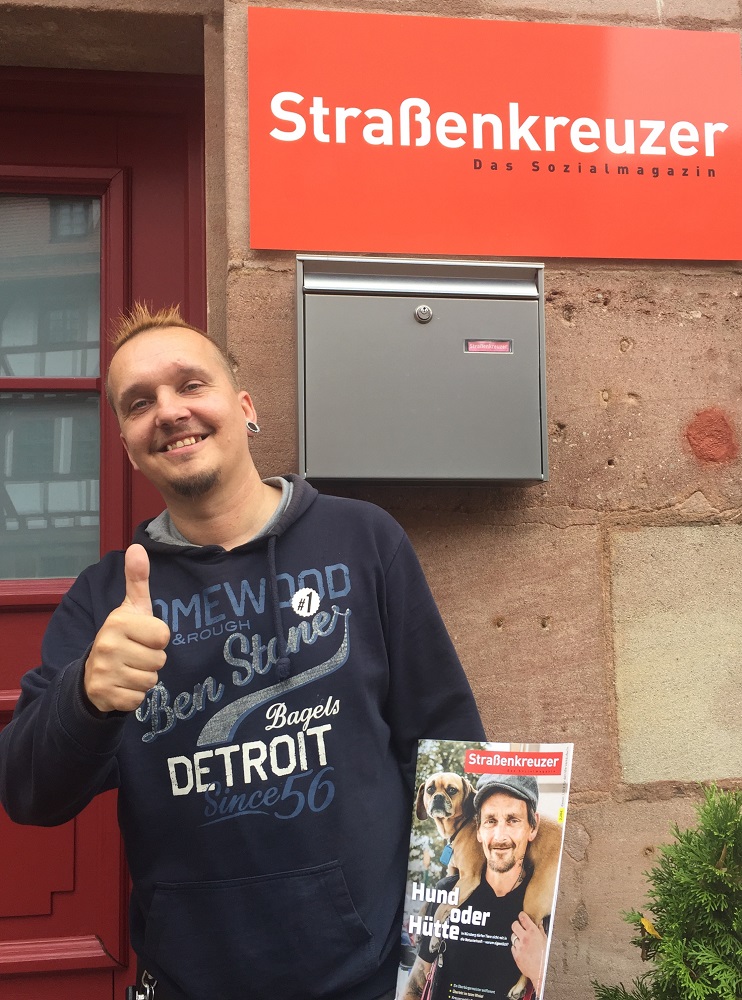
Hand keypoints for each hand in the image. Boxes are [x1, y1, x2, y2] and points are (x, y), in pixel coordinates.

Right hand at [84, 544, 169, 712]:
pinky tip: (122, 684)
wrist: (94, 671)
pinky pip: (139, 699)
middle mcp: (107, 645)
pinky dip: (134, 695)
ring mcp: (104, 672)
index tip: (142, 636)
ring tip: (129, 668)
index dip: (157, 638)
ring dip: (144, 678)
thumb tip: (137, 546)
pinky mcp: (105, 695)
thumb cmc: (123, 635)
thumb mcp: (132, 607)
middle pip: (160, 660)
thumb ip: (137, 579)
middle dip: (152, 660)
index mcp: (118, 622)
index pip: (164, 636)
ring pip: (150, 681)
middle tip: (135, 654)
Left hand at [511, 912, 547, 994]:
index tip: (522, 916)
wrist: (542, 973)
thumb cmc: (547, 958)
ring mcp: (519, 946)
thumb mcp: (546, 941)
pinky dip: (516, 947)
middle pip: (514, 925)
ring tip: (523, 942)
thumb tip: (539, 923)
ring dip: (517, 937)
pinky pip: (512, 947)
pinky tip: (522, 950)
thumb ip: (541, 931)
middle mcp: (525, 938)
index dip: (522, 915)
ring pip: (513, 936)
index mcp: (533, 933)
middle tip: (520, 928)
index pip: (523, 917)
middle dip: (517, 925)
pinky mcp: (516, 955)